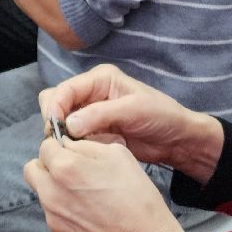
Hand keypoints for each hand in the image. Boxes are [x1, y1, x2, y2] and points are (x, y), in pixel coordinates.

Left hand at [24, 135, 182, 231]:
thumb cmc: (136, 199)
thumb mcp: (117, 154)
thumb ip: (85, 145)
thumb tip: (69, 144)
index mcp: (64, 168)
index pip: (45, 146)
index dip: (59, 145)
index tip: (69, 150)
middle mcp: (52, 193)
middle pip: (32, 169)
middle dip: (47, 165)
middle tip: (68, 169)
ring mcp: (53, 217)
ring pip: (42, 193)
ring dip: (55, 189)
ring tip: (84, 194)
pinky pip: (52, 216)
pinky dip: (64, 211)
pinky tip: (87, 212)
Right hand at [38, 64, 222, 181]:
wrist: (177, 140)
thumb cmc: (161, 116)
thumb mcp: (133, 110)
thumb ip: (99, 115)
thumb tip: (68, 125)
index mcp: (99, 79)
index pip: (65, 89)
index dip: (55, 108)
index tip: (54, 129)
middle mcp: (91, 93)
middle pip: (56, 101)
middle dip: (55, 120)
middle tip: (62, 140)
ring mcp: (91, 114)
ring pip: (62, 122)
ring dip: (65, 135)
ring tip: (77, 147)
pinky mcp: (94, 132)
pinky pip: (74, 138)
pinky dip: (76, 145)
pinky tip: (87, 152)